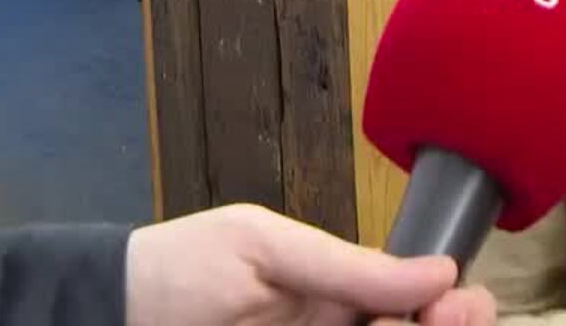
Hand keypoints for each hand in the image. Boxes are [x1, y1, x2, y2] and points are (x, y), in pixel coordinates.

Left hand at [124, 203, 497, 325]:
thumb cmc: (180, 269)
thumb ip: (347, 267)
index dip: (449, 302)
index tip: (459, 302)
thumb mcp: (265, 248)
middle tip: (448, 319)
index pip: (413, 298)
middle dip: (447, 325)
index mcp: (338, 293)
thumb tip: (439, 271)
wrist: (105, 314)